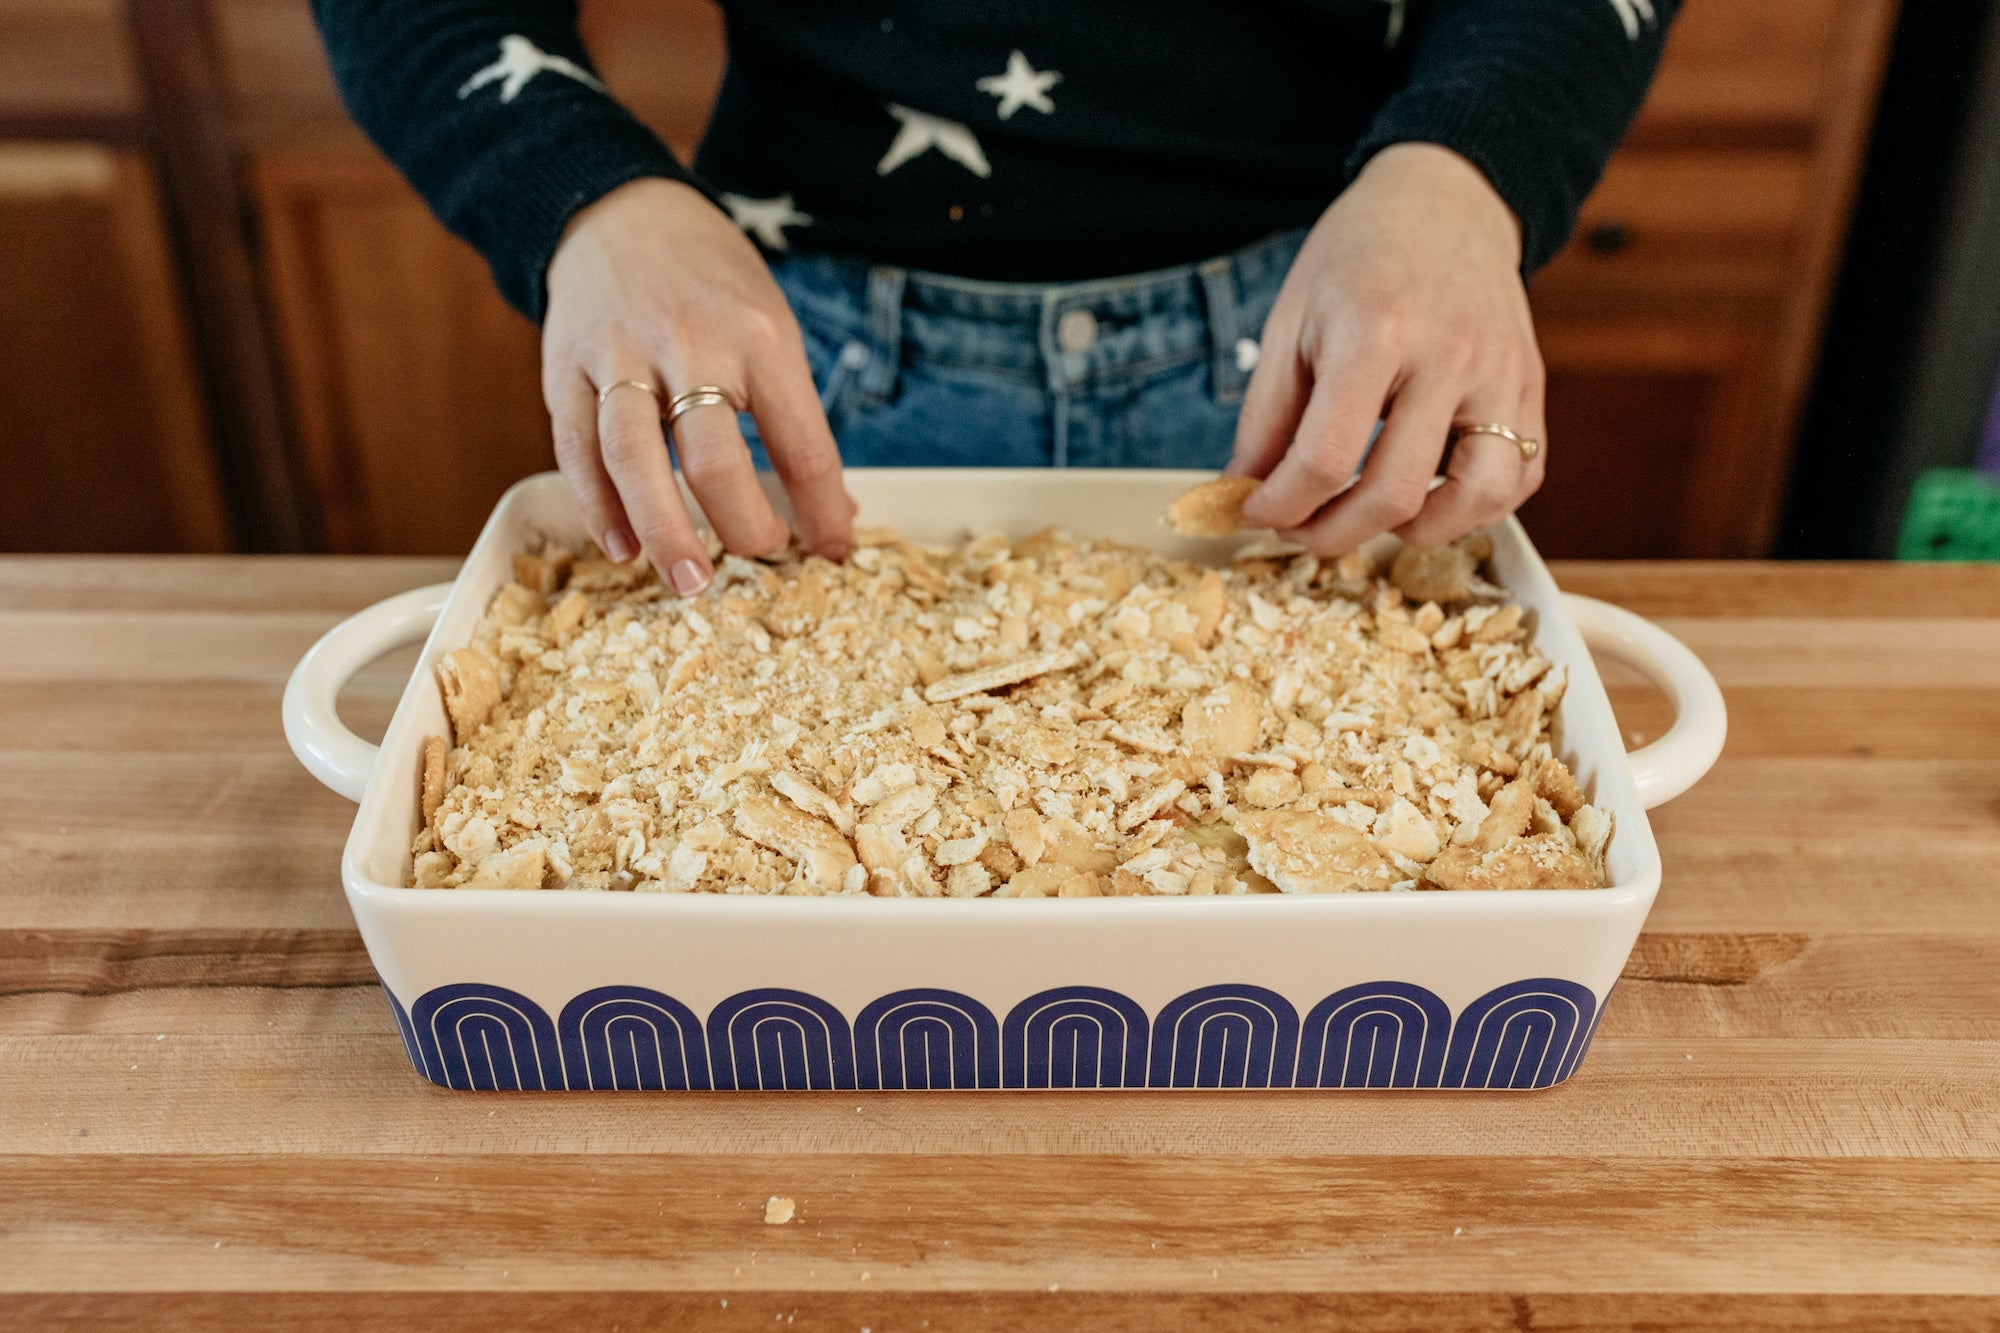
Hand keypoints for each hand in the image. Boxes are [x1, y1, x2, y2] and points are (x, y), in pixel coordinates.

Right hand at [542, 177, 854, 593]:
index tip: (830, 550)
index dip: (820, 509)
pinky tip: (620, 546)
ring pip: (634, 455)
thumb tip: (829, 513)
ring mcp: (619, 355)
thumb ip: (792, 417)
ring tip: (688, 579)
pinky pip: (576, 447)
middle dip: (741, 522)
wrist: (620, 212)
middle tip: (757, 559)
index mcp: (759, 337)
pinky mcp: (565, 368)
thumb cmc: (710, 283)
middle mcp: (688, 343)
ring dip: (662, 526)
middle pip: (714, 455)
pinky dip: (597, 505)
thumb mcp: (771, 327)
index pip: (801, 442)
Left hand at [1230, 142, 1546, 552]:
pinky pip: (1522, 474)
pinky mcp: (1531, 384)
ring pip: (1478, 498)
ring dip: (1418, 532)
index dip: (1281, 505)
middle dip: (1332, 534)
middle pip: (1394, 493)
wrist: (1444, 200)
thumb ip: (1265, 415)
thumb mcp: (1290, 321)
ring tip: (1374, 517)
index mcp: (1374, 333)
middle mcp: (1448, 356)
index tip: (1257, 512)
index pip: (1326, 459)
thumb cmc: (1358, 257)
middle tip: (1302, 527)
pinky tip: (1430, 494)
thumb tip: (1244, 491)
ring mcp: (1501, 372)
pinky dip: (1477, 507)